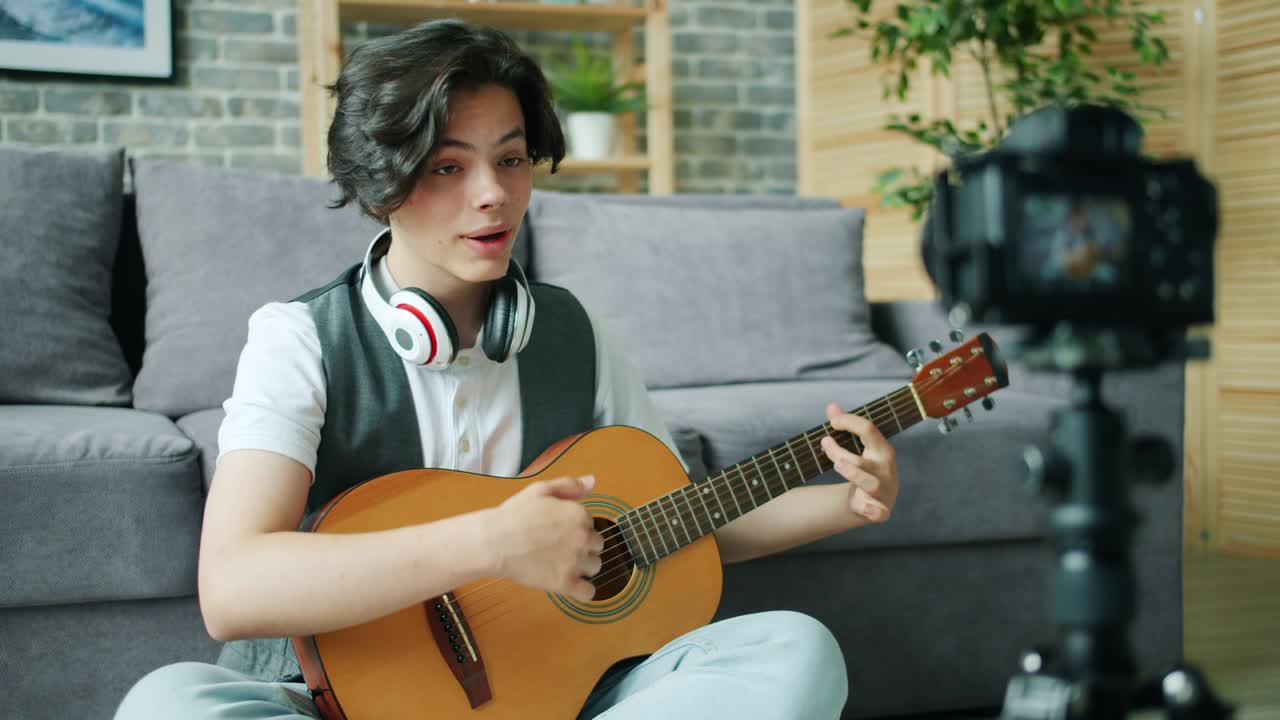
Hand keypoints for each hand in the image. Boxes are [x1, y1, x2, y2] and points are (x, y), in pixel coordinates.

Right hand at [487, 475, 602, 601]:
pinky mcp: (565, 583)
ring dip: (583, 567)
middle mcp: (583, 538)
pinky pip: (588, 593)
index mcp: (579, 515)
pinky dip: (582, 590)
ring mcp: (575, 562)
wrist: (493, 542)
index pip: (591, 524)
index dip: (576, 528)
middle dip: (582, 546)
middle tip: (559, 547)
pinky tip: (570, 584)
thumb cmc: (513, 515)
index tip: (559, 531)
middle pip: (597, 546)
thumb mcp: (540, 490)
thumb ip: (569, 485)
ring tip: (561, 563)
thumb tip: (592, 481)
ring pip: (595, 567)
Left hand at [820, 403, 898, 523]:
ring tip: (837, 465)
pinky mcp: (880, 510)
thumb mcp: (859, 446)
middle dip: (841, 452)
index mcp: (881, 450)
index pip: (869, 430)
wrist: (879, 500)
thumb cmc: (866, 467)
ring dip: (853, 474)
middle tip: (824, 442)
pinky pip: (877, 511)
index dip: (850, 422)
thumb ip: (846, 425)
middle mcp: (884, 469)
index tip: (832, 422)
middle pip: (862, 458)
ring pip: (868, 483)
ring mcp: (883, 490)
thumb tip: (831, 406)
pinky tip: (861, 505)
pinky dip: (870, 509)